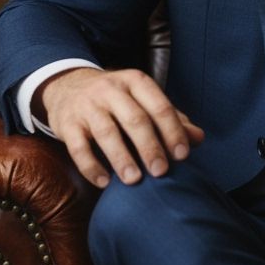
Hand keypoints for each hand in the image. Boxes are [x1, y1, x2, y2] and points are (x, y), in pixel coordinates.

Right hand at [36, 67, 204, 187]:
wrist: (67, 86)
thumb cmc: (116, 99)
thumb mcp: (143, 100)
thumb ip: (171, 118)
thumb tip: (198, 138)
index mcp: (136, 82)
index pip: (159, 106)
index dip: (172, 131)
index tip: (182, 155)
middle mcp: (111, 90)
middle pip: (135, 119)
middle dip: (150, 147)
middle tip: (161, 171)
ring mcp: (87, 106)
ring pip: (106, 133)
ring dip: (122, 158)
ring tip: (134, 180)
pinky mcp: (66, 124)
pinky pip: (78, 147)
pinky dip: (91, 166)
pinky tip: (104, 182)